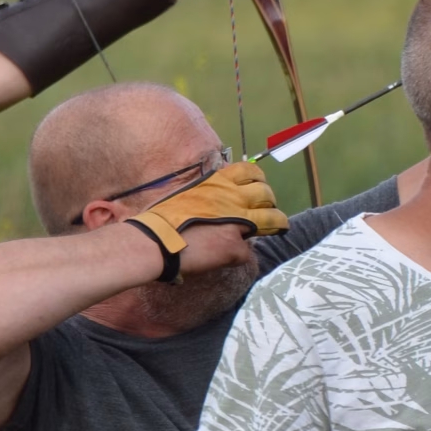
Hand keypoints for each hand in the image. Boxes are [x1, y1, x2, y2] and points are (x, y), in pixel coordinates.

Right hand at [125, 161, 287, 278]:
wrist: (153, 242)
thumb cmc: (160, 219)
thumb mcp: (185, 194)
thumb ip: (205, 195)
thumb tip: (212, 205)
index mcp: (217, 182)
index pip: (250, 171)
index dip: (258, 180)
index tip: (257, 188)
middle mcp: (232, 198)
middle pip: (266, 194)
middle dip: (269, 202)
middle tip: (267, 211)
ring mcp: (237, 222)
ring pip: (272, 220)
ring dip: (276, 224)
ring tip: (277, 229)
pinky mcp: (235, 247)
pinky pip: (247, 252)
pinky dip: (238, 255)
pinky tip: (226, 258)